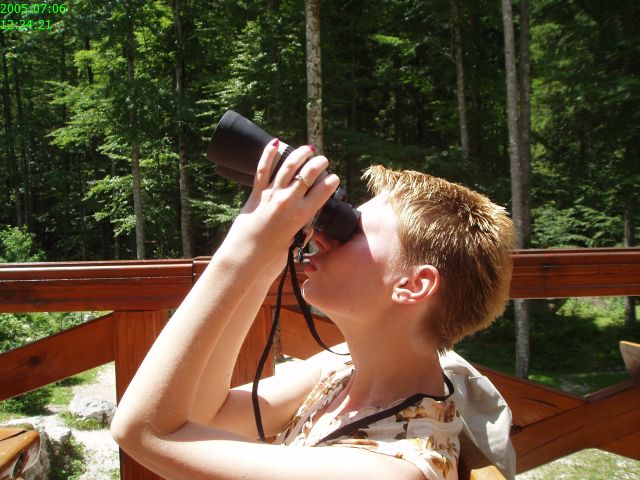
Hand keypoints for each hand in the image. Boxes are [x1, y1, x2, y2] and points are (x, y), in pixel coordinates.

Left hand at [222, 139, 339, 275]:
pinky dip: (269, 154)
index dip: (331, 182)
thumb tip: (307, 223)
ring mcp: (271, 195)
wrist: (246, 256)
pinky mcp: (256, 193)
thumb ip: (302, 229)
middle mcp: (288, 202)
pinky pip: (263, 169)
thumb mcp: (294, 241)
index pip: (322, 191)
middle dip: (319, 164)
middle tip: (323, 160)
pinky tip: (276, 143)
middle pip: (308, 174)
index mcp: (301, 215)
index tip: (334, 178)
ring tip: (308, 149)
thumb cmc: (271, 254)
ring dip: (300, 155)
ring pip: (288, 166)